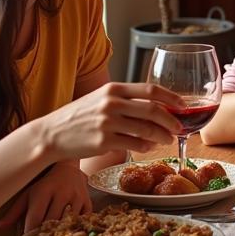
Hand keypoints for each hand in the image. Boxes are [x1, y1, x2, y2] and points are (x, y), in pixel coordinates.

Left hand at [0, 160, 91, 232]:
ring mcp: (77, 196)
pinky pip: (83, 220)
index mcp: (43, 190)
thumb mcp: (27, 194)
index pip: (36, 217)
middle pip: (52, 222)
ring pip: (68, 223)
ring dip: (60, 234)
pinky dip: (75, 228)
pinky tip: (69, 233)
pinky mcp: (88, 201)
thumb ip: (14, 212)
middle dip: (44, 235)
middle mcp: (62, 192)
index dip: (30, 232)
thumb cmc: (44, 184)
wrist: (68, 168)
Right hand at [36, 82, 181, 162]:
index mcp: (113, 89)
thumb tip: (157, 105)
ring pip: (146, 130)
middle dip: (171, 121)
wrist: (50, 134)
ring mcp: (107, 122)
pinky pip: (134, 145)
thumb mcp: (100, 98)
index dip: (172, 98)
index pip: (151, 89)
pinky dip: (146, 147)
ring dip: (162, 136)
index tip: (184, 105)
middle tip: (179, 128)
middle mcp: (111, 103)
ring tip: (166, 140)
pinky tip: (149, 147)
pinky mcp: (103, 142)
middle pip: (153, 110)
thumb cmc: (79, 116)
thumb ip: (125, 99)